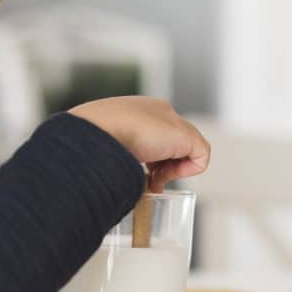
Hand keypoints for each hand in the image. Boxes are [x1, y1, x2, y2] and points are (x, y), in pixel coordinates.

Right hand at [68, 97, 210, 191]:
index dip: (150, 160)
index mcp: (135, 110)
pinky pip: (201, 158)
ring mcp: (172, 121)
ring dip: (171, 170)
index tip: (137, 175)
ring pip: (186, 151)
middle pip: (171, 144)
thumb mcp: (100, 144)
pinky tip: (162, 175)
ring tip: (151, 179)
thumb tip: (110, 178)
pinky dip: (185, 172)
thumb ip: (111, 153)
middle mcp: (156, 111)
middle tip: (146, 181)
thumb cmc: (89, 141)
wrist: (96, 132)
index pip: (153, 136)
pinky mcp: (186, 135)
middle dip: (162, 166)